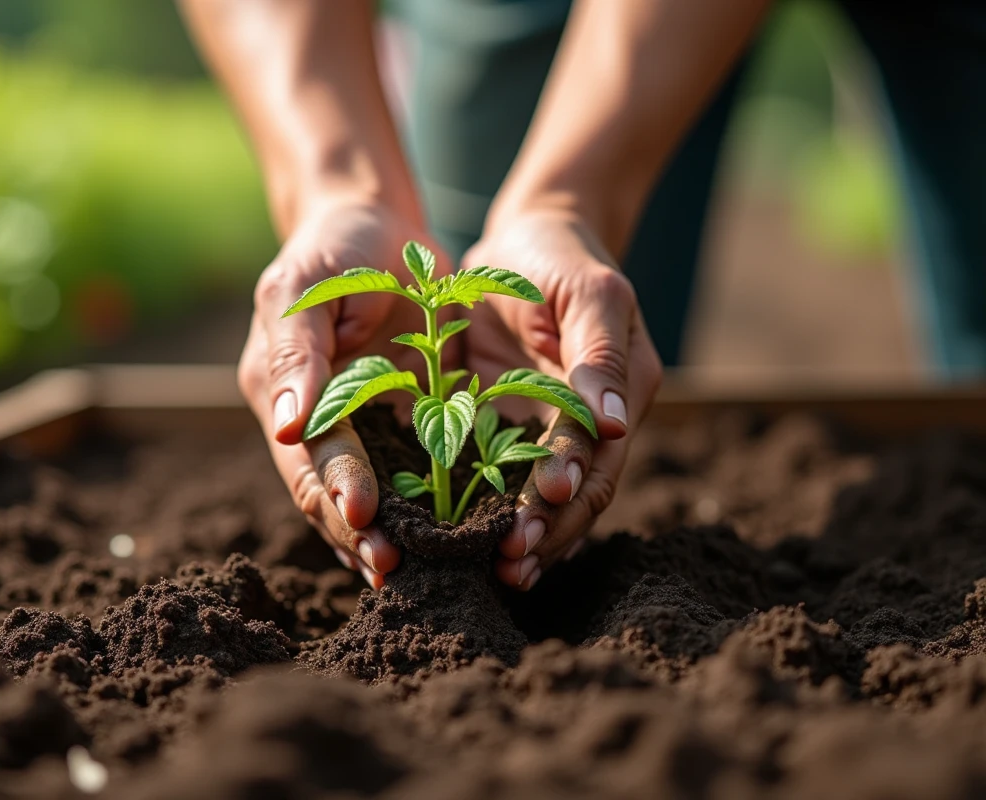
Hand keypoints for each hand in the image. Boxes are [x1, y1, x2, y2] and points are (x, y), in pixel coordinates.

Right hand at [239, 199, 439, 587]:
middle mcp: (313, 420)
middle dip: (358, 533)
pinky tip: (446, 540)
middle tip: (394, 569)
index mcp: (281, 390)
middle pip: (329, 491)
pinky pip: (408, 474)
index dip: (334, 488)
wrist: (379, 224)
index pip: (307, 454)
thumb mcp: (308, 284)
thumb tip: (289, 423)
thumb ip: (299, 351)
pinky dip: (422, 509)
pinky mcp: (397, 422)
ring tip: (420, 574)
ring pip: (365, 494)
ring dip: (386, 535)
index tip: (365, 520)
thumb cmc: (339, 245)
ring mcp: (354, 425)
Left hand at [462, 209, 662, 588]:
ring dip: (527, 538)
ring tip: (498, 575)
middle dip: (547, 530)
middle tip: (510, 564)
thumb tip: (615, 420)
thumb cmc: (560, 257)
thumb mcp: (589, 291)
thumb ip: (599, 354)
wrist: (528, 239)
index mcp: (624, 394)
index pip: (597, 455)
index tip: (540, 511)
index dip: (569, 486)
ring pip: (544, 499)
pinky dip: (491, 513)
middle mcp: (593, 425)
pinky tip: (469, 545)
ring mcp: (551, 431)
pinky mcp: (511, 429)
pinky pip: (503, 480)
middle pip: (577, 493)